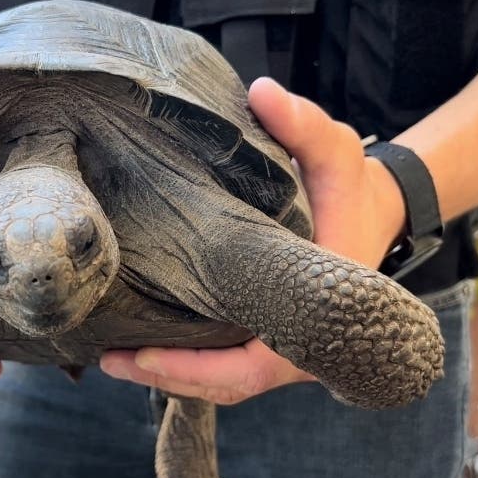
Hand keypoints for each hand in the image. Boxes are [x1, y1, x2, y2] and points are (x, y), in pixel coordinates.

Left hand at [100, 77, 406, 404]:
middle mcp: (298, 346)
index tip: (144, 356)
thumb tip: (262, 92)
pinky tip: (138, 345)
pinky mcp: (264, 337)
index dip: (196, 369)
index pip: (253, 366)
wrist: (367, 216)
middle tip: (109, 360)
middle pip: (226, 384)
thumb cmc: (350, 193)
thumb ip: (305, 125)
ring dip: (167, 376)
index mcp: (316, 319)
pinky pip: (221, 364)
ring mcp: (282, 348)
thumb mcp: (336, 154)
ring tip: (110, 358)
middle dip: (167, 378)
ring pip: (220, 381)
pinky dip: (182, 361)